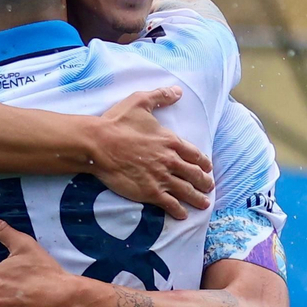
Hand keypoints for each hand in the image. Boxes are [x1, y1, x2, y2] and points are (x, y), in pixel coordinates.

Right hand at [91, 88, 212, 218]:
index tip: (207, 168)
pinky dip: (178, 210)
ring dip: (197, 198)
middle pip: (194, 174)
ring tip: (203, 203)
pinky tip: (182, 214)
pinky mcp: (149, 192)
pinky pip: (169, 203)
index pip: (194, 154)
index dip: (203, 162)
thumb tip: (178, 91)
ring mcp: (161, 177)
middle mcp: (170, 160)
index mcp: (170, 141)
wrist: (98, 144)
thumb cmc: (116, 123)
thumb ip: (160, 96)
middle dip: (204, 182)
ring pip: (186, 190)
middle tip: (208, 187)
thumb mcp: (139, 102)